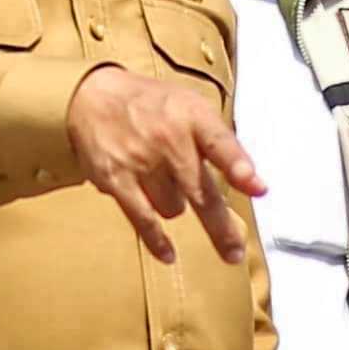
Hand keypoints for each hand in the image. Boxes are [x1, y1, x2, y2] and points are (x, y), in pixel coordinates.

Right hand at [63, 66, 262, 265]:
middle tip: (235, 251)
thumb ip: (222, 144)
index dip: (239, 166)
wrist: (92, 96)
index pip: (220, 142)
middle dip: (221, 227)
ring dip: (175, 206)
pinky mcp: (116, 179)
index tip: (257, 187)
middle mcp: (167, 137)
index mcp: (191, 115)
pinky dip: (157, 240)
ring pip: (174, 207)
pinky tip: (169, 254)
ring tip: (163, 182)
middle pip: (201, 192)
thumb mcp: (190, 107)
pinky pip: (143, 219)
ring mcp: (141, 160)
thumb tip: (254, 184)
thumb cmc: (150, 105)